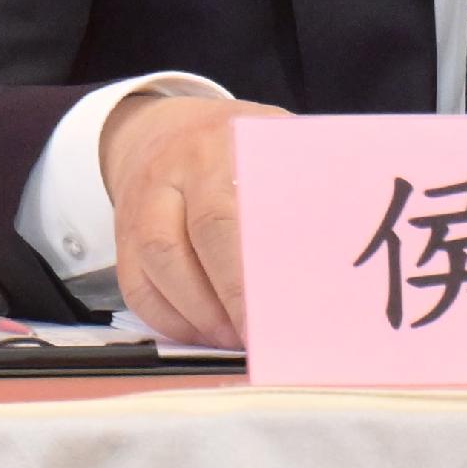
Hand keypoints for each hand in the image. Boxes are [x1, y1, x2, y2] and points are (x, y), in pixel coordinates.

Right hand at [98, 90, 290, 347]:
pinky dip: (168, 320)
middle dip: (221, 299)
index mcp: (216, 146)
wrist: (160, 128)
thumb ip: (298, 178)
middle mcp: (170, 175)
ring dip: (194, 315)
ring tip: (233, 338)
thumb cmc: (234, 143)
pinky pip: (135, 287)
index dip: (243, 272)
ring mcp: (138, 206)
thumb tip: (344, 237)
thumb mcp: (271, 138)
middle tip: (256, 336)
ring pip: (151, 270)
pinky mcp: (122, 237)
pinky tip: (203, 334)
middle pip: (180, 246)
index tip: (279, 308)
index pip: (222, 216)